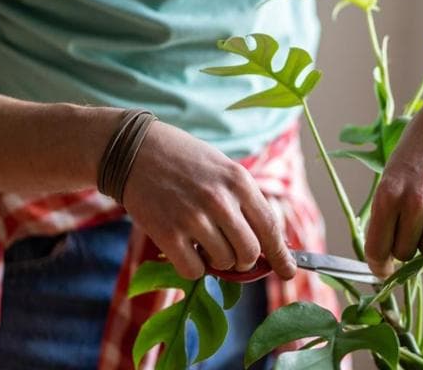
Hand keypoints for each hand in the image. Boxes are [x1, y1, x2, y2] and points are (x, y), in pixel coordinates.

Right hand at [123, 121, 296, 279]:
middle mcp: (220, 200)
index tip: (288, 271)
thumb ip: (245, 201)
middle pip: (250, 252)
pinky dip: (194, 267)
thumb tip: (267, 243)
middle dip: (245, 260)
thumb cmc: (184, 160)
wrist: (134, 150)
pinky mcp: (167, 234)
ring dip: (218, 262)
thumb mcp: (224, 169)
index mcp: (239, 181)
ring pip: (223, 263)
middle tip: (233, 254)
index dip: (281, 255)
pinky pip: (194, 271)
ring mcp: (193, 218)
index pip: (270, 227)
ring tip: (204, 241)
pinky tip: (187, 249)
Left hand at [364, 99, 422, 277]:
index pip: (378, 249)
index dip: (378, 264)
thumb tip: (386, 251)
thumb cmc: (421, 142)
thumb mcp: (393, 172)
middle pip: (405, 254)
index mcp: (389, 194)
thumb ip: (389, 211)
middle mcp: (415, 203)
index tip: (381, 270)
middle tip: (411, 227)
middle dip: (405, 247)